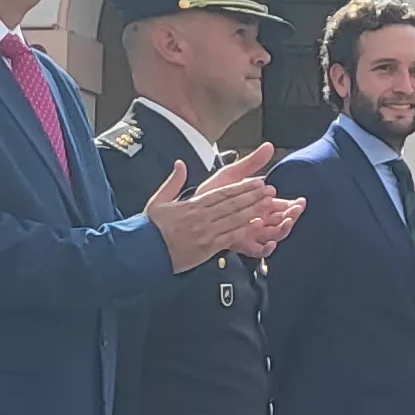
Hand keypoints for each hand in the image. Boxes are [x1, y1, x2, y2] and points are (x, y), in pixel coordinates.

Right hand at [146, 145, 284, 273]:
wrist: (144, 251)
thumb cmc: (150, 227)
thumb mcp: (159, 200)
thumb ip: (173, 181)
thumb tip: (180, 163)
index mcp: (192, 205)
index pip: (222, 193)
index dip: (242, 187)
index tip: (256, 182)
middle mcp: (202, 217)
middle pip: (233, 204)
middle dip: (253, 196)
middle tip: (270, 190)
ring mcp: (207, 232)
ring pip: (235, 219)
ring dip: (254, 211)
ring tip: (270, 204)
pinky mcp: (208, 248)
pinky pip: (230, 237)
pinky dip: (245, 231)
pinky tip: (258, 226)